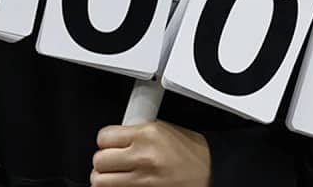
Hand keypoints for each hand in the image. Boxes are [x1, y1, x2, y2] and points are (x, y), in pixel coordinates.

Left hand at [90, 120, 210, 186]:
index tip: (110, 144)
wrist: (213, 173)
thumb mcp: (164, 130)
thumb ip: (137, 133)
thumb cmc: (192, 154)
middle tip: (113, 162)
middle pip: (99, 162)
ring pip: (100, 183)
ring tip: (116, 177)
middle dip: (104, 162)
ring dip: (105, 180)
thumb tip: (115, 137)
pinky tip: (124, 185)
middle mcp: (143, 158)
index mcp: (148, 136)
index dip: (106, 141)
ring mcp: (143, 182)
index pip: (104, 137)